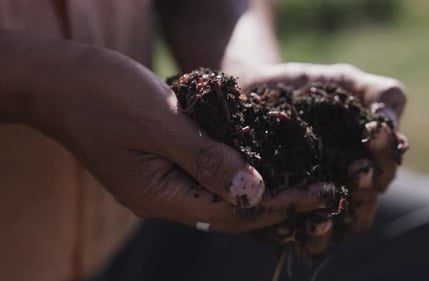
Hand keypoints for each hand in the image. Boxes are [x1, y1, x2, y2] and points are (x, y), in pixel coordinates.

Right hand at [1, 34, 328, 233]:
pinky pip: (212, 176)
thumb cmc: (104, 94)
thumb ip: (207, 159)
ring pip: (226, 195)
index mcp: (162, 197)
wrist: (62, 82)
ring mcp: (165, 184)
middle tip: (328, 191)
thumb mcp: (160, 122)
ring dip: (266, 188)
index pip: (236, 210)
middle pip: (235, 209)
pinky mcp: (166, 165)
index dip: (283, 202)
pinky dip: (242, 171)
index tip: (324, 193)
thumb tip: (255, 192)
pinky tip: (267, 162)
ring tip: (309, 182)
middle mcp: (166, 199)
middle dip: (282, 201)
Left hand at [241, 62, 409, 232]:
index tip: (373, 131)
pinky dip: (289, 236)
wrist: (251, 91)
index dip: (383, 151)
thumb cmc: (304, 88)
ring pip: (328, 228)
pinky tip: (285, 228)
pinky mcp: (276, 215)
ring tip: (322, 216)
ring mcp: (309, 206)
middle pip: (363, 204)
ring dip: (329, 225)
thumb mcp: (345, 82)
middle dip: (364, 188)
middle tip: (357, 170)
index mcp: (364, 165)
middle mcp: (340, 191)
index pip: (384, 167)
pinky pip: (287, 235)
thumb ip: (379, 94)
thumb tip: (389, 120)